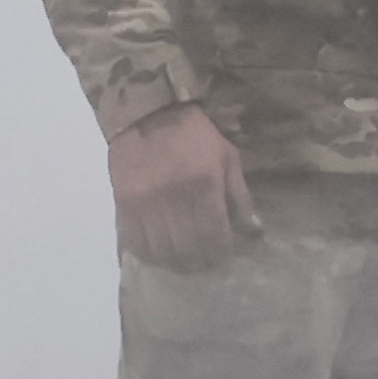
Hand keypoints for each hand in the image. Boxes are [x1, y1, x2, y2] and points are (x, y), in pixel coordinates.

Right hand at [111, 104, 260, 274]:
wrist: (148, 114)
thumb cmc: (195, 135)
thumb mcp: (227, 158)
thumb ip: (240, 197)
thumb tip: (254, 232)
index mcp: (203, 183)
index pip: (214, 233)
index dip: (221, 253)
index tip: (225, 258)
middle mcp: (172, 196)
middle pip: (188, 248)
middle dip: (201, 263)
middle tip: (207, 264)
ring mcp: (145, 202)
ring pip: (161, 251)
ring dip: (176, 264)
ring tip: (186, 263)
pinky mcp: (123, 204)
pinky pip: (135, 242)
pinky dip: (150, 256)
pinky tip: (161, 255)